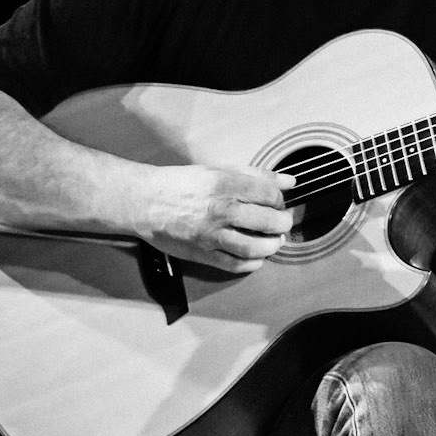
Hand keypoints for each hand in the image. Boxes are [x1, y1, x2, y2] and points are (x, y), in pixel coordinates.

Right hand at [135, 165, 297, 273]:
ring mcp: (211, 235)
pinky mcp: (202, 254)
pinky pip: (236, 265)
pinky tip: (256, 256)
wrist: (145, 202)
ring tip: (273, 240)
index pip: (269, 194)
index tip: (278, 202)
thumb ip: (255, 175)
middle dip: (283, 223)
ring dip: (272, 246)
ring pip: (255, 247)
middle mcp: (220, 210)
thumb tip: (290, 181)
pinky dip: (253, 263)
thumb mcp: (218, 170)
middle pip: (268, 221)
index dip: (280, 199)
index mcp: (225, 185)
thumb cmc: (180, 184)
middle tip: (282, 222)